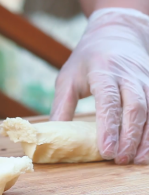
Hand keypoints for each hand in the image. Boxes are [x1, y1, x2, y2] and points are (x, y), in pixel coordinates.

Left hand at [50, 8, 148, 163]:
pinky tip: (147, 149)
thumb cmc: (87, 60)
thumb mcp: (68, 77)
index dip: (108, 126)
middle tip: (119, 160)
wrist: (116, 34)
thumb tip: (55, 134)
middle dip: (129, 137)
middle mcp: (129, 76)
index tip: (105, 150)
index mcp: (103, 71)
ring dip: (145, 138)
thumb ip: (62, 105)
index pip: (108, 100)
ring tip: (135, 160)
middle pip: (135, 108)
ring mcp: (145, 80)